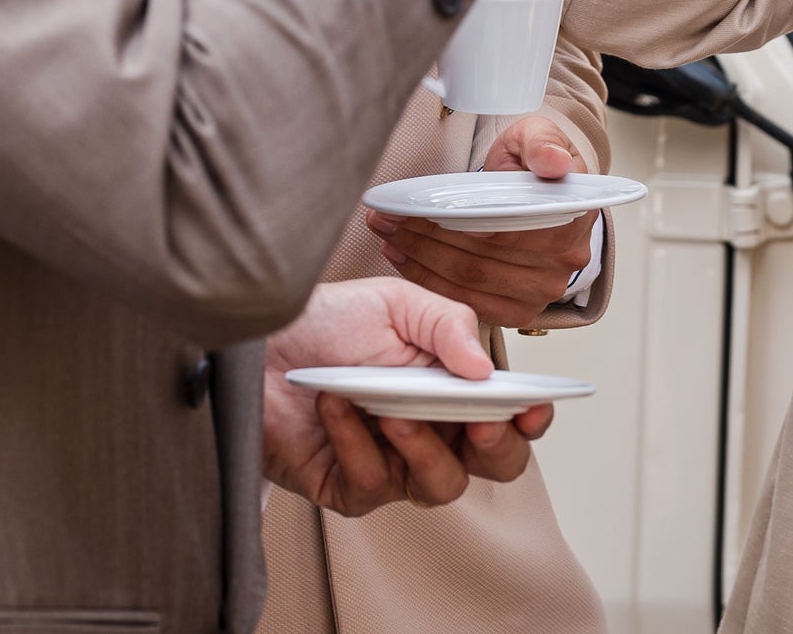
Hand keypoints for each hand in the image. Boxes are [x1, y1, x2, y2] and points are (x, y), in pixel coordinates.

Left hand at [261, 277, 551, 516]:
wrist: (258, 344)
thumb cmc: (328, 323)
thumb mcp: (397, 304)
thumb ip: (448, 324)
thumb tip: (483, 367)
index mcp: (455, 388)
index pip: (510, 415)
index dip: (530, 418)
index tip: (533, 406)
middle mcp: (433, 430)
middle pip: (492, 465)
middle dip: (496, 448)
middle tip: (481, 422)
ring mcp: (393, 463)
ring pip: (438, 486)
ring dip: (424, 449)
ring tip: (396, 412)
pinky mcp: (348, 487)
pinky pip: (371, 484)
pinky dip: (355, 443)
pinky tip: (338, 406)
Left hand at [366, 113, 600, 325]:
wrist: (534, 189)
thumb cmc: (532, 163)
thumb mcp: (536, 135)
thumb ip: (542, 143)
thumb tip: (554, 162)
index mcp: (573, 216)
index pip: (509, 229)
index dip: (458, 223)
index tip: (418, 208)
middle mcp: (564, 261)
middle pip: (483, 259)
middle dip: (426, 239)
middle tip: (388, 219)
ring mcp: (543, 290)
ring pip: (470, 282)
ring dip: (422, 262)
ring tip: (390, 235)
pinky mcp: (520, 310)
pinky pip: (469, 303)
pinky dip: (432, 284)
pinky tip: (407, 261)